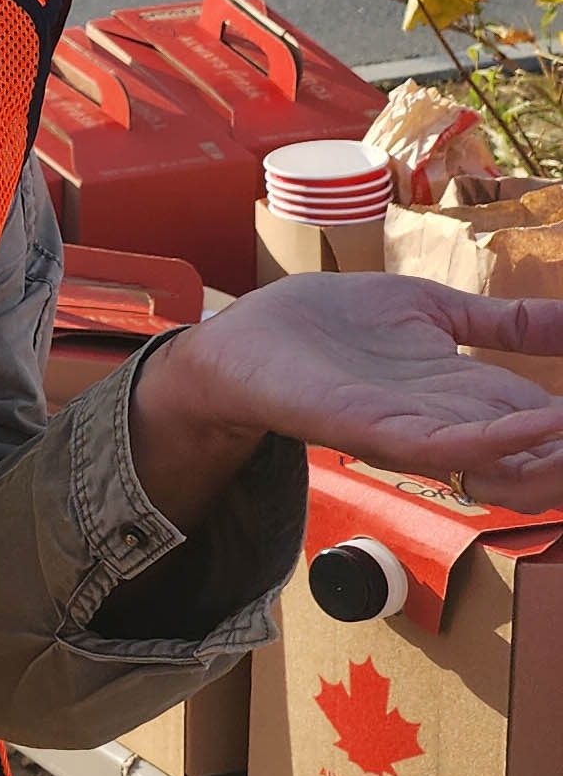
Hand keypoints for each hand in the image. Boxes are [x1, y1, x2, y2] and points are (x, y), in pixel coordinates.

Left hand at [134, 274, 562, 514]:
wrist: (245, 339)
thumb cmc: (330, 326)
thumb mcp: (432, 312)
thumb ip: (504, 323)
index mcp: (475, 399)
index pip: (557, 424)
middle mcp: (457, 426)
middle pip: (548, 457)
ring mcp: (420, 434)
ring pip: (513, 463)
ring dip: (562, 449)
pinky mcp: (378, 432)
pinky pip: (452, 449)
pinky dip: (503, 438)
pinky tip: (543, 418)